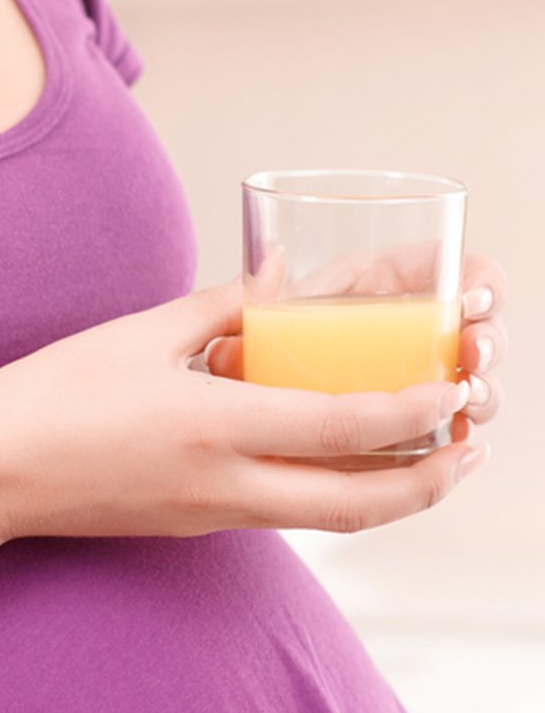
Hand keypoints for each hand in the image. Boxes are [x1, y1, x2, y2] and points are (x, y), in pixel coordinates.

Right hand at [0, 278, 488, 543]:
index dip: (418, 409)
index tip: (456, 383)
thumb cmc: (45, 398)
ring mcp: (208, 515)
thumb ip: (221, 308)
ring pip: (329, 516)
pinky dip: (331, 487)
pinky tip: (336, 452)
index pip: (347, 427)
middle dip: (433, 478)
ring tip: (430, 455)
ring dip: (393, 492)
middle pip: (360, 503)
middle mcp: (222, 485)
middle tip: (472, 442)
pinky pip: (283, 510)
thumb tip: (282, 283)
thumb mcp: (136, 336)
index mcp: (211, 426)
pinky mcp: (191, 524)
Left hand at [204, 250, 507, 441]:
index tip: (471, 298)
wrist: (225, 391)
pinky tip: (454, 444)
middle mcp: (407, 328)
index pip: (452, 267)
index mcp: (381, 283)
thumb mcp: (247, 323)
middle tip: (474, 355)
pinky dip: (453, 436)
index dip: (479, 279)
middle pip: (473, 328)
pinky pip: (443, 430)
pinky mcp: (405, 426)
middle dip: (488, 340)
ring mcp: (412, 378)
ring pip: (468, 382)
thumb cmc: (249, 342)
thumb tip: (250, 299)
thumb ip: (244, 309)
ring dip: (481, 390)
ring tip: (468, 399)